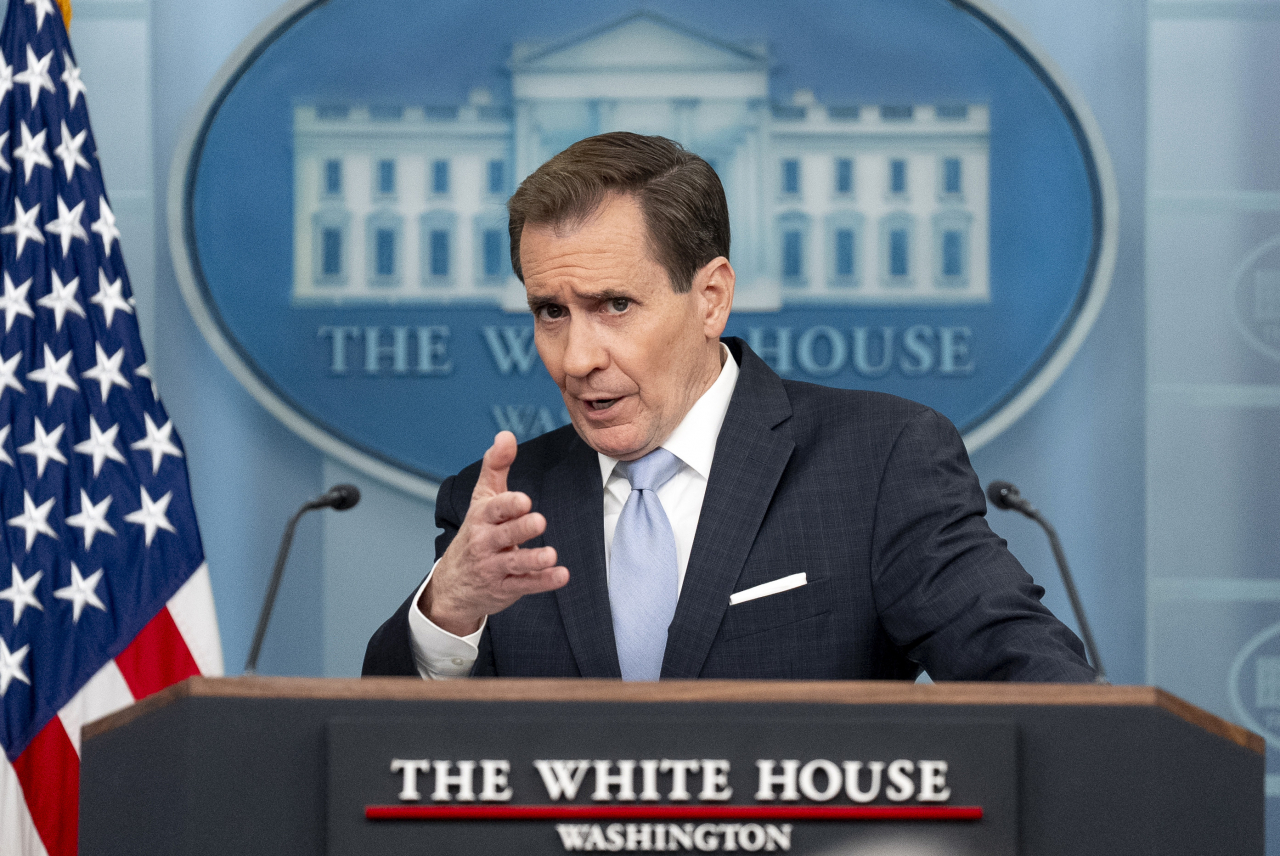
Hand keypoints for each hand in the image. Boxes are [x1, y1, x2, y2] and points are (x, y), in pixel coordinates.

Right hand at [420, 431, 568, 635]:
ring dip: (533, 559)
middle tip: (538, 520)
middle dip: (520, 528)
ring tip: (551, 554)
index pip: (493, 509)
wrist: (454, 584)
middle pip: (504, 534)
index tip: (523, 500)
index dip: (508, 504)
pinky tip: (562, 575)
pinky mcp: (506, 588)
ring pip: (514, 563)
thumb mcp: (482, 498)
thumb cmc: (477, 531)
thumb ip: (496, 467)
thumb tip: (506, 434)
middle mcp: (485, 542)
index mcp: (481, 517)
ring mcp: (494, 567)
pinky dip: (543, 581)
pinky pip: (525, 585)